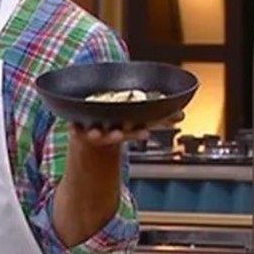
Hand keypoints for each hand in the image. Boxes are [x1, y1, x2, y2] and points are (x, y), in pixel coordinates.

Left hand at [70, 111, 185, 148]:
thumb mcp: (135, 120)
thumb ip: (159, 118)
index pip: (132, 132)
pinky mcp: (76, 130)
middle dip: (116, 135)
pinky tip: (71, 127)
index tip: (143, 132)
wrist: (92, 139)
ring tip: (94, 132)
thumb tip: (182, 114)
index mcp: (123, 131)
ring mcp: (92, 132)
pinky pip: (74, 129)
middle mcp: (108, 133)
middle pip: (114, 134)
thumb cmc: (118, 126)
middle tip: (118, 134)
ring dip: (96, 134)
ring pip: (95, 134)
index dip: (137, 133)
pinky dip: (73, 129)